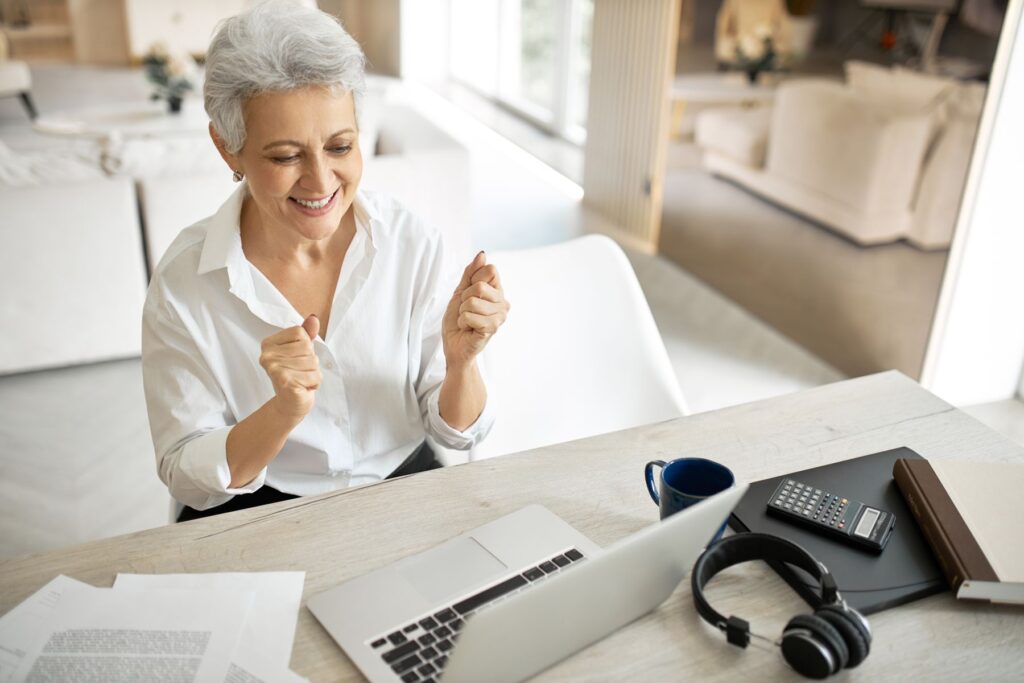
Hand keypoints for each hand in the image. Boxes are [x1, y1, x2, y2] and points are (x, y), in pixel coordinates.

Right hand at [259, 314, 321, 419]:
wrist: (290, 403)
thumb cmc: (295, 374)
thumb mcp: (301, 351)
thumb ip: (306, 333)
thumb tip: (313, 318)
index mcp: (268, 343)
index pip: (300, 333)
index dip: (306, 347)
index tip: (297, 359)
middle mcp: (267, 355)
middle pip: (308, 348)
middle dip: (311, 362)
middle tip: (299, 373)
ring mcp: (274, 368)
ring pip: (313, 362)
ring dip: (313, 374)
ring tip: (301, 380)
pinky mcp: (284, 381)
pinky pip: (314, 376)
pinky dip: (314, 383)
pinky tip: (302, 387)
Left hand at [442, 251, 509, 367]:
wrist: (454, 346)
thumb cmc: (458, 320)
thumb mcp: (460, 292)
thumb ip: (471, 273)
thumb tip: (482, 254)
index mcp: (498, 291)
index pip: (491, 270)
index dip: (473, 280)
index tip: (469, 294)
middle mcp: (503, 303)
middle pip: (480, 286)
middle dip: (464, 298)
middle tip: (465, 310)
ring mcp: (500, 317)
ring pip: (472, 302)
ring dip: (462, 312)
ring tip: (466, 320)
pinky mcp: (492, 329)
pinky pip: (470, 316)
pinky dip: (462, 321)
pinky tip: (468, 328)